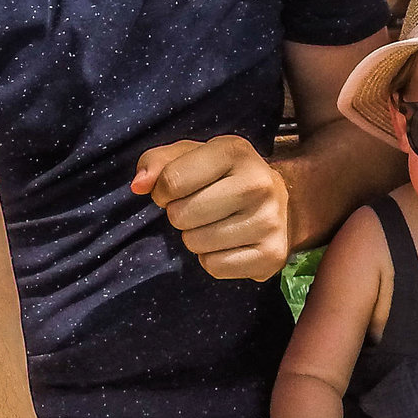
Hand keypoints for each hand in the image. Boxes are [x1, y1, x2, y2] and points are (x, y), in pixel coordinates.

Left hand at [132, 136, 289, 280]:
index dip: (162, 191)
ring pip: (197, 244)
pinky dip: (212, 260)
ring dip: (195, 238)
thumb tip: (138, 185)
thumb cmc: (222, 176)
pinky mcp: (272, 254)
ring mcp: (269, 221)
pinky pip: (215, 266)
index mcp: (235, 150)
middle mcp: (259, 183)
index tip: (173, 192)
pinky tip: (228, 243)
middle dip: (179, 215)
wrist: (279, 202)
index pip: (172, 180)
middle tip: (198, 209)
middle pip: (182, 215)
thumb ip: (156, 162)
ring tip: (214, 224)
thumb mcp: (190, 156)